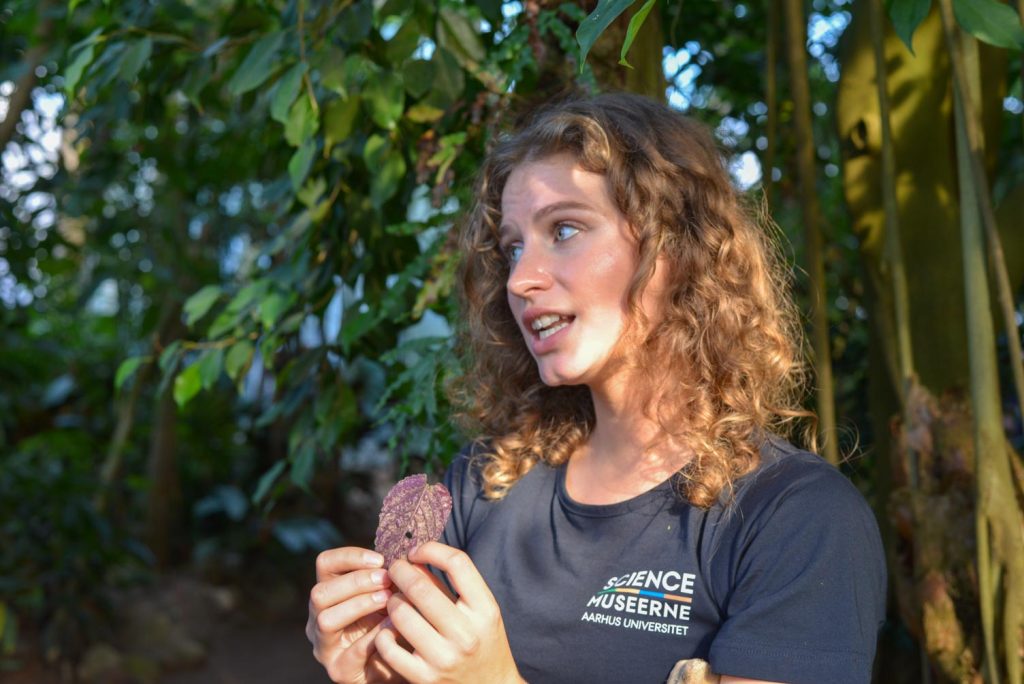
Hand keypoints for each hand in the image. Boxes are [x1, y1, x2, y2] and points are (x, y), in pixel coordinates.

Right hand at [307, 547, 403, 682]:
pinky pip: (351, 652)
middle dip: (355, 582)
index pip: (324, 564)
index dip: (349, 557)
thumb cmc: (391, 622)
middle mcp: (318, 618)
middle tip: (386, 579)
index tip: (379, 559)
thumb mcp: (386, 595)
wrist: (398, 663)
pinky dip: (373, 635)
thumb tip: (400, 556)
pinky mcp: (339, 670)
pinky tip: (393, 625)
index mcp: (329, 593)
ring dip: (359, 605)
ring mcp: (325, 646)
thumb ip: (386, 577)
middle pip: (320, 592)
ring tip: (388, 600)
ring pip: (326, 620)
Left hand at [374, 542, 523, 683]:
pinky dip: (383, 633)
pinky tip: (388, 629)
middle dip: (400, 571)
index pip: (457, 563)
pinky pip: (389, 646)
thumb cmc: (483, 643)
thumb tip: (414, 559)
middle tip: (394, 570)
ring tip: (394, 600)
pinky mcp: (424, 678)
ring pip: (401, 613)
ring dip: (391, 601)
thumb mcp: (481, 611)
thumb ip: (453, 586)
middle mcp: (466, 633)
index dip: (431, 549)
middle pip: (420, 587)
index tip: (416, 552)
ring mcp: (444, 657)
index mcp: (485, 609)